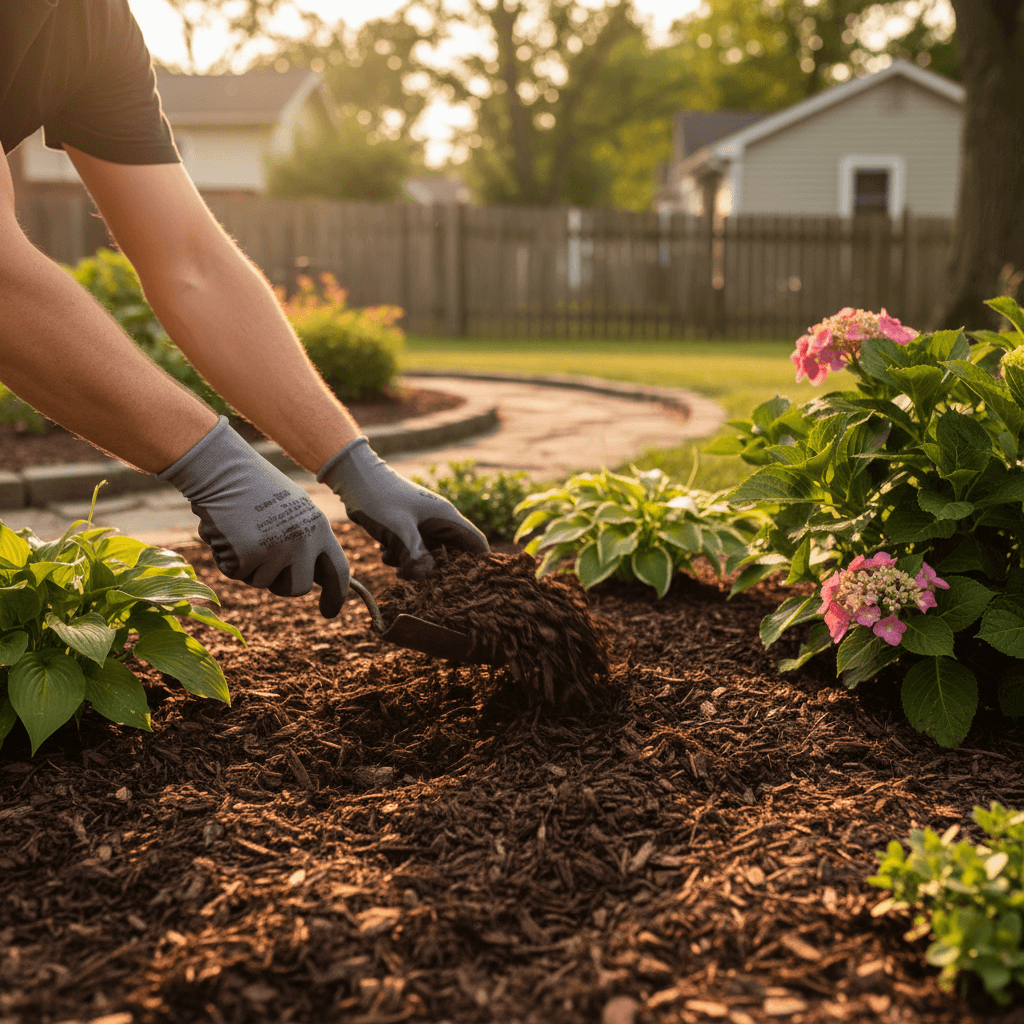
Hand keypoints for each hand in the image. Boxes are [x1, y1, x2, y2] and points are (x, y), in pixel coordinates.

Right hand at [158, 417, 349, 615]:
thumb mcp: (293, 510)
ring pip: (263, 583)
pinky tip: (226, 532)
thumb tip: (317, 577)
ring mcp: (277, 548)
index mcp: (319, 527)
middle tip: (264, 566)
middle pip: (298, 588)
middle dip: (281, 586)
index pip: (338, 570)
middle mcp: (303, 540)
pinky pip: (236, 574)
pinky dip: (227, 559)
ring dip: (248, 567)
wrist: (222, 470)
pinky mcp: (249, 555)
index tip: (330, 612)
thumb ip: (308, 541)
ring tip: (242, 533)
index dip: (336, 595)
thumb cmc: (254, 487)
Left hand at [318, 436, 488, 578]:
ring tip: (395, 560)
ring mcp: (424, 523)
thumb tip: (429, 576)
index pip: (476, 543)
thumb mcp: (398, 530)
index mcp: (446, 517)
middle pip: (452, 553)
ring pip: (429, 553)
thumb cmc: (380, 498)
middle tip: (420, 578)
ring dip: (414, 562)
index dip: (479, 564)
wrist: (355, 478)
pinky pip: (413, 548)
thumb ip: (415, 555)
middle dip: (437, 568)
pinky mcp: (409, 527)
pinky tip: (385, 550)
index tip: (469, 583)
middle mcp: (440, 520)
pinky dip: (401, 555)